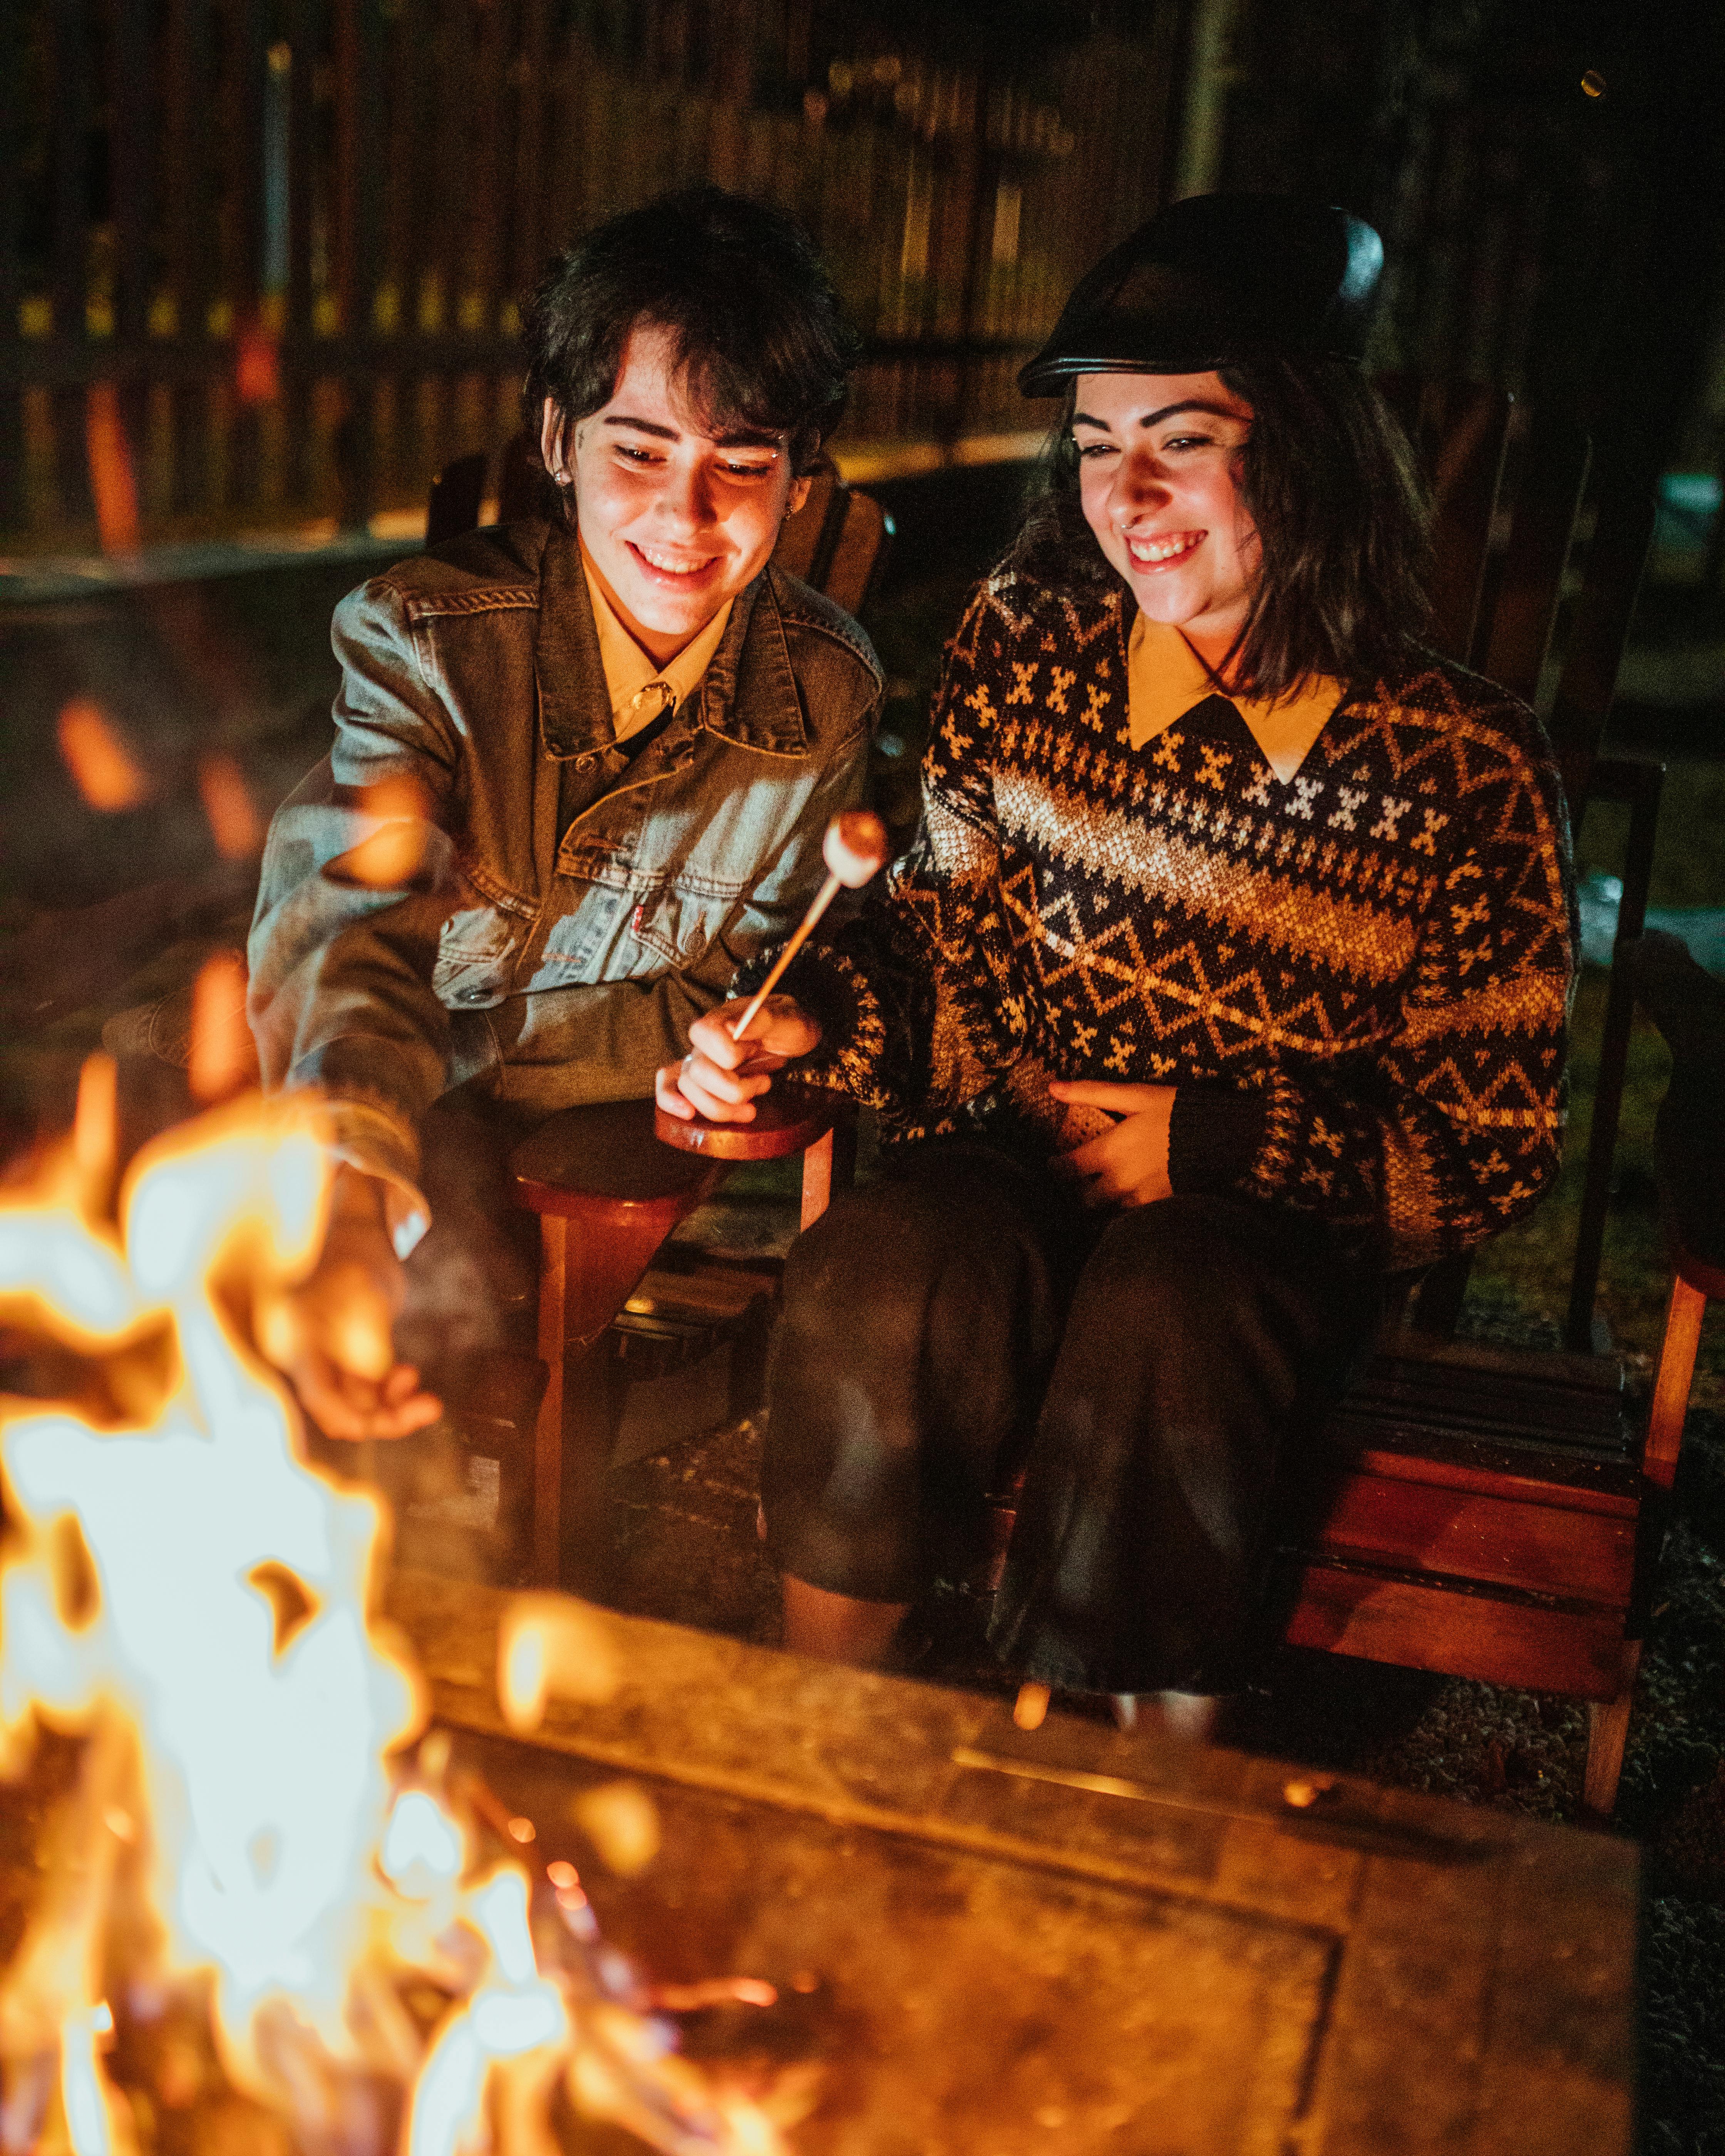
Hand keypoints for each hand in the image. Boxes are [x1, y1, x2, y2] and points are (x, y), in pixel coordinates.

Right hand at [255, 1164, 441, 1439]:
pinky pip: (369, 1388)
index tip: (389, 1423)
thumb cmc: (357, 1254)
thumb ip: (365, 1344)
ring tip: (429, 1399)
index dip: (351, 1418)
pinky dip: (391, 1390)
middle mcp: (304, 1357)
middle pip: (340, 1407)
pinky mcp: (347, 1356)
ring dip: (394, 1406)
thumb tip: (373, 1391)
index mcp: (295, 1342)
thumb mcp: (364, 1296)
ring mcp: (325, 1358)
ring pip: (358, 1402)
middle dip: (384, 1417)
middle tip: (429, 1408)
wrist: (358, 1230)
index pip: (318, 1397)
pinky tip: (410, 1375)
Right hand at [654, 995, 822, 1123]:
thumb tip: (734, 1028)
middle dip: (733, 1090)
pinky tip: (686, 1114)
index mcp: (722, 1019)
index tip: (755, 1052)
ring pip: (688, 1089)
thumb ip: (763, 1020)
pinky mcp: (699, 1079)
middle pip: (697, 1073)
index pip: (705, 1035)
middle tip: (763, 1084)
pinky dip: (670, 1101)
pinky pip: (669, 1087)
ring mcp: (698, 1060)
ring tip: (750, 1108)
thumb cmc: (790, 1026)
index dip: (730, 1054)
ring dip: (722, 1108)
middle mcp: (704, 1041)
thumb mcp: (789, 1019)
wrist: (791, 1036)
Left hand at [1048, 1080, 1175, 1208]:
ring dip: (1103, 1201)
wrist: (1224, 1135)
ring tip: (1106, 1187)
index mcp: (1108, 1153)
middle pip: (1084, 1199)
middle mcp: (1120, 1182)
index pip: (1066, 1171)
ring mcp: (1141, 1199)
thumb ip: (1091, 1093)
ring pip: (1109, 1210)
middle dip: (1079, 1191)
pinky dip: (1126, 1209)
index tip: (1054, 1163)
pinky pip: (1133, 1216)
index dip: (1055, 1168)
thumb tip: (1053, 1087)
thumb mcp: (1135, 1095)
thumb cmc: (1177, 1110)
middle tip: (1081, 1179)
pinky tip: (1132, 1193)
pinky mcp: (1160, 1208)